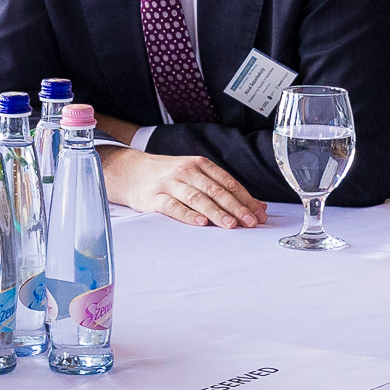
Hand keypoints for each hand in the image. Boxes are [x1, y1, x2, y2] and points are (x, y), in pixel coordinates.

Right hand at [101, 146, 267, 227]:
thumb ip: (223, 189)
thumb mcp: (195, 175)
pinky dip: (188, 215)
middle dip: (236, 207)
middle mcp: (187, 171)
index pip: (228, 182)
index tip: (259, 214)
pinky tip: (200, 223)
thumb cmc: (168, 176)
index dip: (245, 198)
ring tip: (231, 225)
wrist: (130, 171)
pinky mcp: (154, 197)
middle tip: (250, 222)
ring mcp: (170, 183)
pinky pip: (173, 206)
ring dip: (216, 212)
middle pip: (216, 190)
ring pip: (197, 198)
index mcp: (200, 165)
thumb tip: (257, 205)